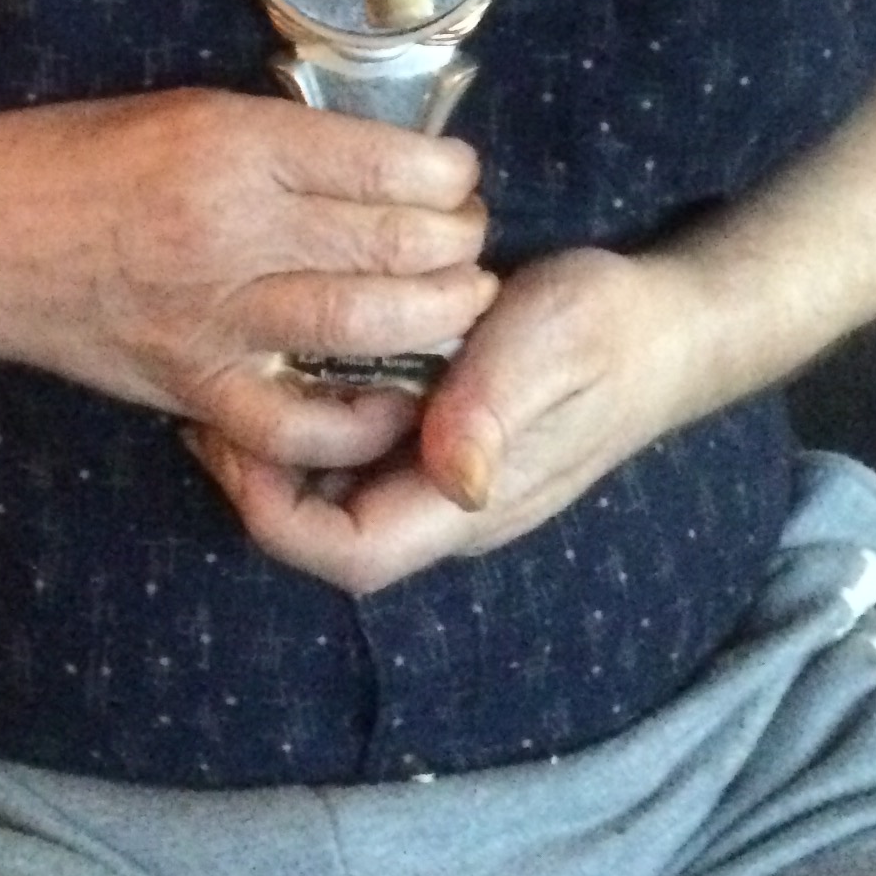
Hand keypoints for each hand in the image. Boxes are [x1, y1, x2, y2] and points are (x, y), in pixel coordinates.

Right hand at [0, 87, 496, 475]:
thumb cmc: (85, 156)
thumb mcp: (194, 110)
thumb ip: (286, 141)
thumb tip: (388, 160)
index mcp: (238, 143)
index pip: (385, 159)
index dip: (448, 172)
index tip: (459, 175)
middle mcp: (236, 228)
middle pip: (394, 241)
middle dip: (459, 242)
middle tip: (473, 239)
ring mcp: (217, 315)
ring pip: (366, 322)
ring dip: (438, 314)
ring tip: (464, 301)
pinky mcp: (196, 386)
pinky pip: (300, 422)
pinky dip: (362, 417)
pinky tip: (399, 396)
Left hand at [183, 243, 694, 591]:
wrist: (664, 321)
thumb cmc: (608, 328)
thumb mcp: (552, 342)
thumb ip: (498, 404)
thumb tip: (453, 474)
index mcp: (468, 503)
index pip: (350, 554)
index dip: (275, 514)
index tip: (231, 437)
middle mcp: (445, 504)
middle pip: (326, 530)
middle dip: (256, 477)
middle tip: (211, 393)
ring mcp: (442, 473)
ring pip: (335, 487)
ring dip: (281, 441)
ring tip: (237, 368)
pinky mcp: (441, 434)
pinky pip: (360, 445)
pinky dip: (317, 409)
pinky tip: (296, 350)